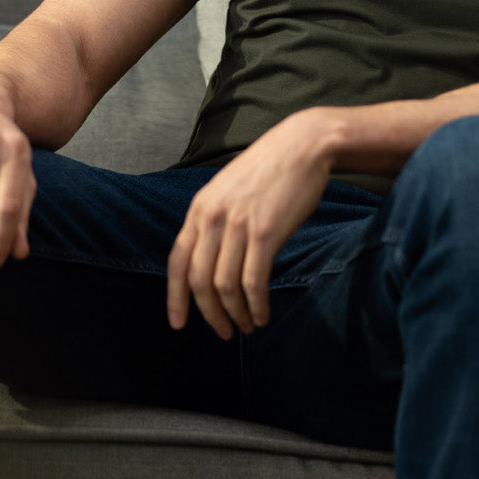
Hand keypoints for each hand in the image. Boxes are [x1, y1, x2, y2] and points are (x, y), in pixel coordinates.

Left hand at [167, 108, 337, 339]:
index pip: (177, 261)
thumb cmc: (270, 169)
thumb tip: (212, 261)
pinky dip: (256, 305)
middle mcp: (213, 218)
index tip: (179, 324)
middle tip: (224, 332)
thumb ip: (216, 220)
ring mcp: (238, 225)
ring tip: (248, 326)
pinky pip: (253, 282)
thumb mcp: (229, 190)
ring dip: (236, 314)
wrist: (302, 145)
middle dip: (209, 314)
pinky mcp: (265, 232)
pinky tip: (263, 314)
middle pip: (199, 281)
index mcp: (200, 208)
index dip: (175, 298)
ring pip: (226, 286)